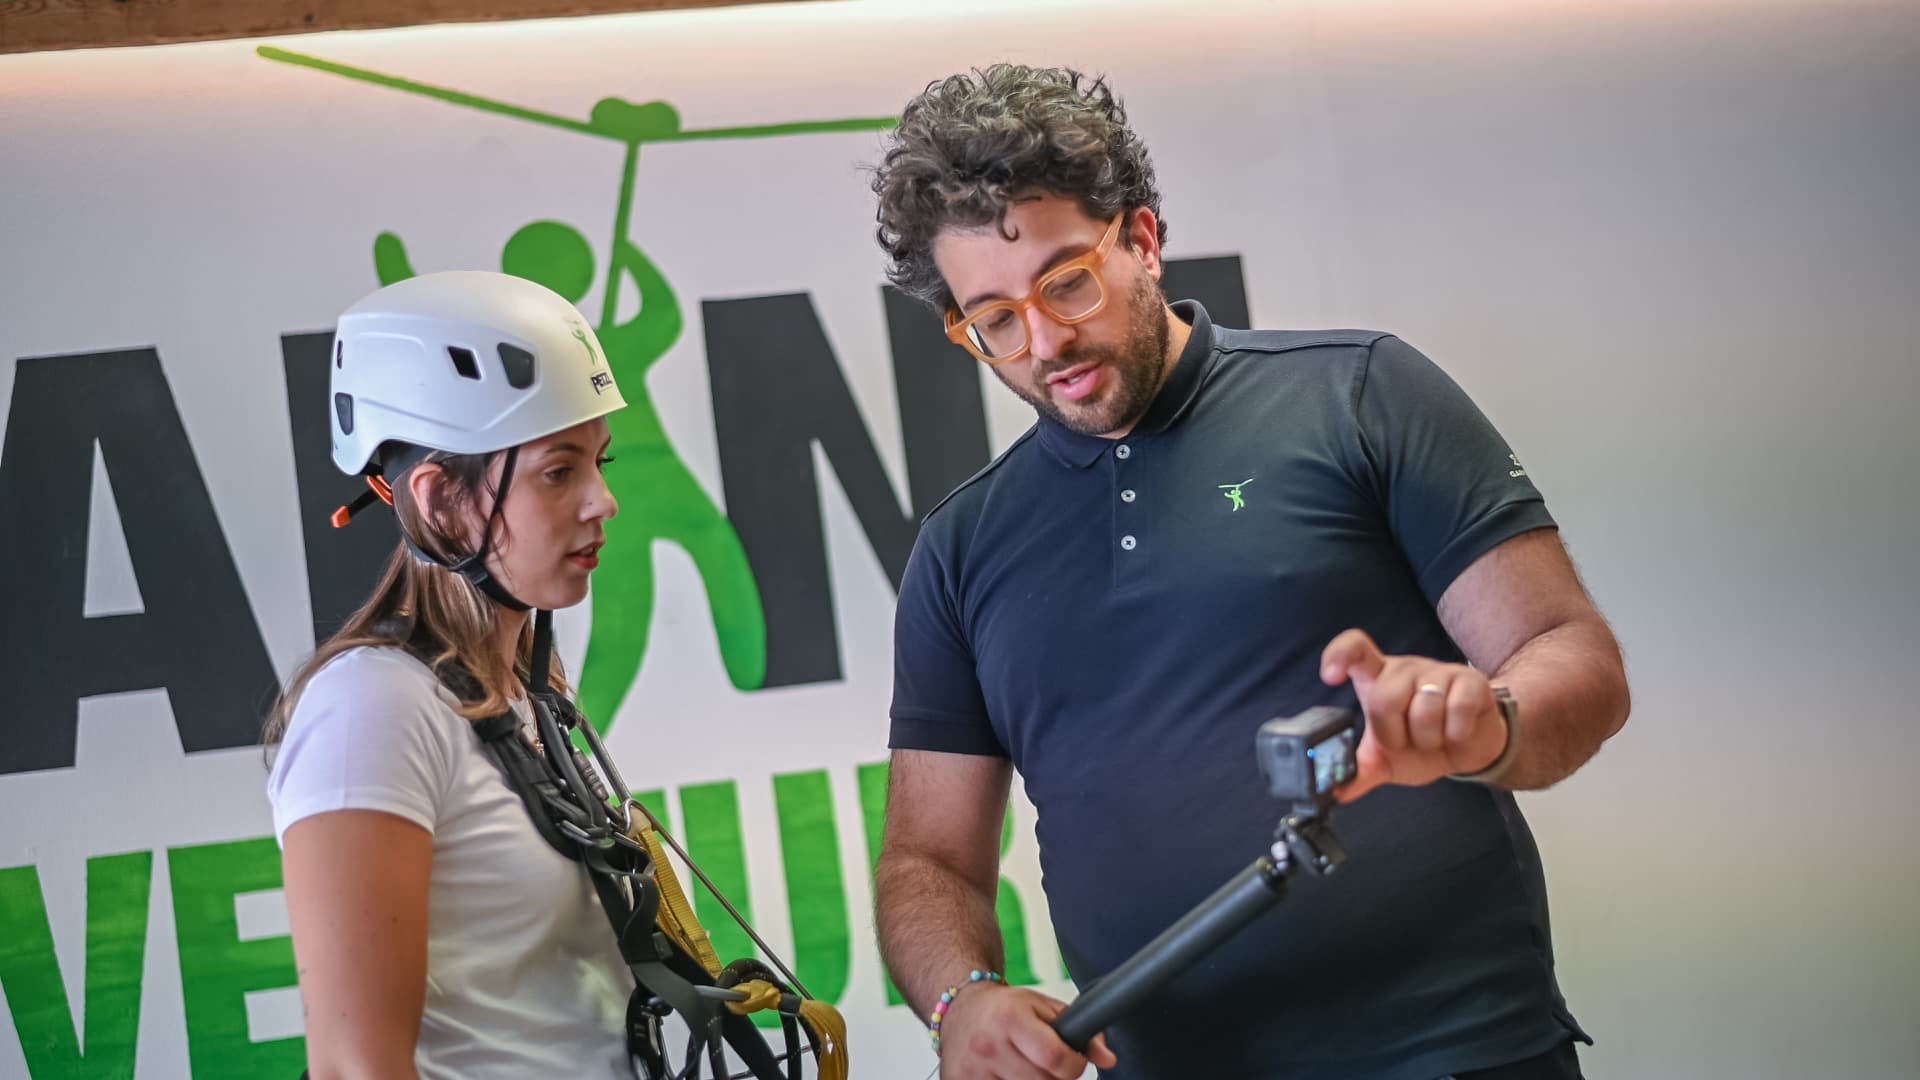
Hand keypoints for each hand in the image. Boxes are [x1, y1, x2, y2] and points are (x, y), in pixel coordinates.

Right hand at [938, 984, 1116, 1078]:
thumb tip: (1108, 1059)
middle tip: (1045, 1063)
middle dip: (1054, 1078)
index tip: (1072, 1061)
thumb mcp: (1045, 1008)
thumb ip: (1081, 1030)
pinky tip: (1007, 1075)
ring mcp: (971, 1071)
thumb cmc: (1004, 1008)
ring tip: (1026, 1068)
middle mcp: (987, 1046)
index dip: (1074, 1065)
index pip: (1056, 1060)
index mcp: (1009, 1019)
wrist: (960, 1010)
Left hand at [1319, 629, 1509, 800]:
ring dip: (1429, 738)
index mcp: (1377, 679)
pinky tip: (1458, 733)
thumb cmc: (1422, 745)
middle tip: (1408, 742)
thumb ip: (1360, 771)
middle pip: (1384, 698)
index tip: (1330, 677)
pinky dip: (1457, 733)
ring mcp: (1438, 671)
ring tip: (1436, 737)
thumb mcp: (1386, 761)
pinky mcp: (1471, 680)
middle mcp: (1404, 669)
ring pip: (1425, 706)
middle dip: (1395, 735)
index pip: (1354, 649)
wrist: (1468, 750)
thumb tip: (1334, 791)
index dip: (1340, 655)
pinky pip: (1459, 707)